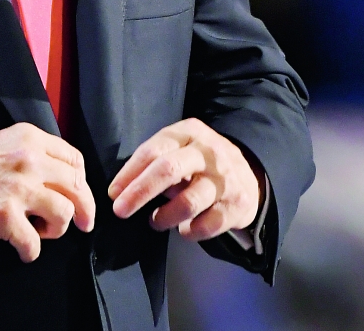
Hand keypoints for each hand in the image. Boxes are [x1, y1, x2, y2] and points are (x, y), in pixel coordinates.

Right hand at [0, 122, 95, 262]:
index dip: (82, 182)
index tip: (79, 197)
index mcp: (30, 139)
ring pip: (65, 214)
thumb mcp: (4, 143)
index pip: (74, 160)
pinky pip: (35, 244)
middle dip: (85, 210)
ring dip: (56, 229)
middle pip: (77, 187)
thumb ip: (33, 154)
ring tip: (39, 230)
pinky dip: (30, 251)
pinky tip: (21, 247)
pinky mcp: (6, 216)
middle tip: (83, 224)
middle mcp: (29, 160)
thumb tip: (60, 179)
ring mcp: (19, 188)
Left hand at [107, 118, 262, 240]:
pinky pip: (207, 225)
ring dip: (164, 216)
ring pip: (187, 202)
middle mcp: (207, 152)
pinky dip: (189, 231)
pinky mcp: (238, 204)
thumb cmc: (200, 161)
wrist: (249, 174)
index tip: (113, 193)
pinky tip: (183, 228)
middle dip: (139, 192)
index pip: (152, 150)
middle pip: (168, 170)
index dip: (129, 173)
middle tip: (120, 211)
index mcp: (188, 132)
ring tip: (156, 221)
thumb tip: (123, 189)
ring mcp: (224, 179)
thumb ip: (156, 161)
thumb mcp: (180, 148)